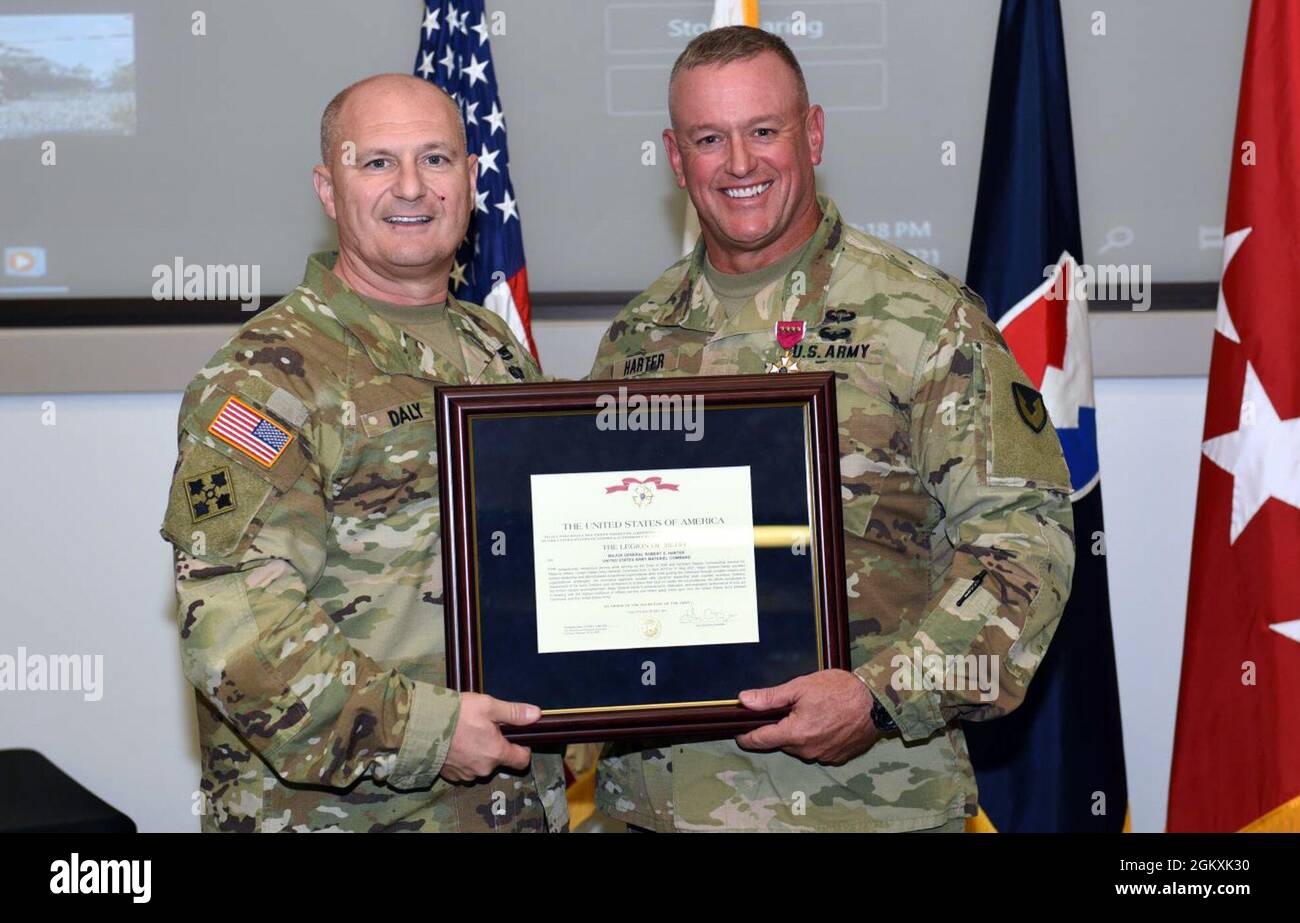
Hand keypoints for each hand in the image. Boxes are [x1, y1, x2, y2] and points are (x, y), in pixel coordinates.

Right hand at [440, 692, 538, 781]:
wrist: (420, 726)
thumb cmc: (456, 714)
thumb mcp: (488, 706)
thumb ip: (514, 712)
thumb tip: (537, 715)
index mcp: (496, 753)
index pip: (522, 760)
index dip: (522, 749)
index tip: (516, 738)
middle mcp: (483, 769)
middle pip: (499, 761)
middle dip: (495, 746)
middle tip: (483, 728)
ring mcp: (465, 775)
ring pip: (480, 765)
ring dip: (477, 753)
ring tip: (466, 734)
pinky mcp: (450, 775)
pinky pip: (464, 768)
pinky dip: (463, 758)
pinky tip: (454, 743)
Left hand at [735, 669, 880, 763]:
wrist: (877, 702)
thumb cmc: (841, 690)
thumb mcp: (801, 686)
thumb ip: (771, 697)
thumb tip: (744, 700)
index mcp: (795, 733)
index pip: (760, 740)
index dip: (746, 737)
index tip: (739, 732)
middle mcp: (807, 750)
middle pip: (781, 742)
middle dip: (780, 728)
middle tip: (790, 708)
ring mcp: (824, 756)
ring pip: (800, 746)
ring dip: (799, 733)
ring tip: (813, 712)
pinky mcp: (837, 757)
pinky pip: (817, 750)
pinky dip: (816, 739)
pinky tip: (826, 722)